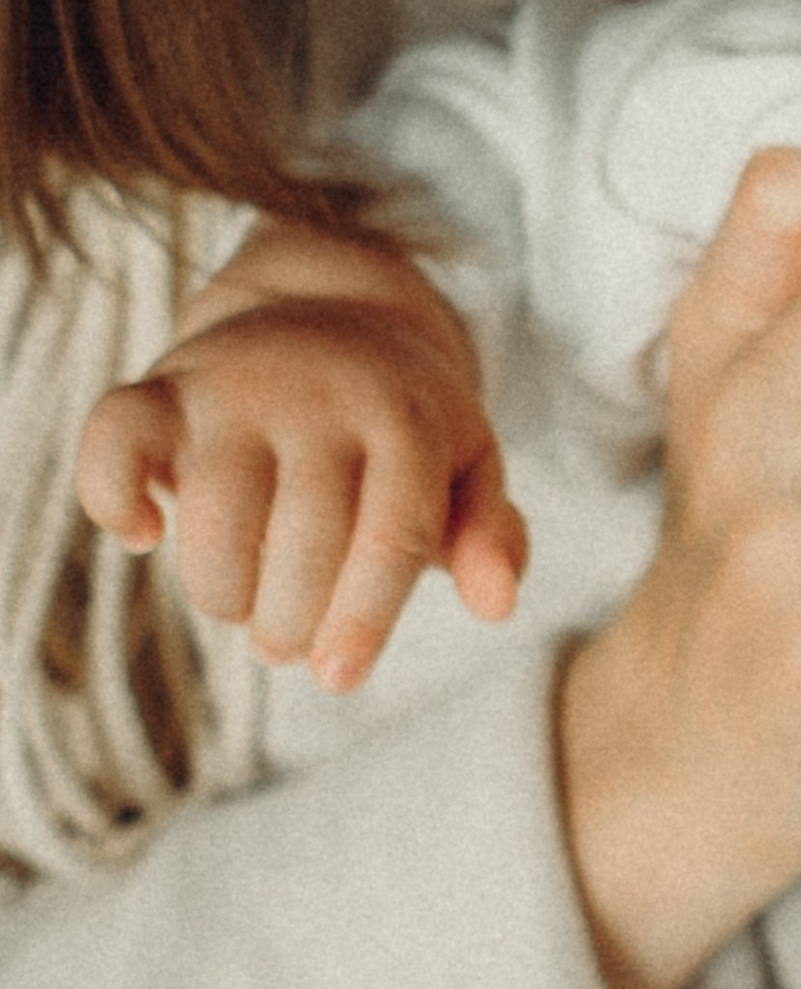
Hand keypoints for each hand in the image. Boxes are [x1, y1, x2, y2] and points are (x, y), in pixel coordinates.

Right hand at [75, 220, 525, 691]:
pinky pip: (115, 441)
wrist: (326, 309)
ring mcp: (236, 389)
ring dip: (221, 594)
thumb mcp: (468, 466)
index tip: (338, 679)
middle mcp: (321, 397)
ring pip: (213, 519)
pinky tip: (146, 534)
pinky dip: (114, 500)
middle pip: (303, 543)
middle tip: (290, 642)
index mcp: (406, 422)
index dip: (364, 619)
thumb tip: (497, 605)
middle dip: (291, 623)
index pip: (392, 536)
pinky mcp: (164, 386)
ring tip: (244, 603)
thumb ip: (487, 536)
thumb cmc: (403, 422)